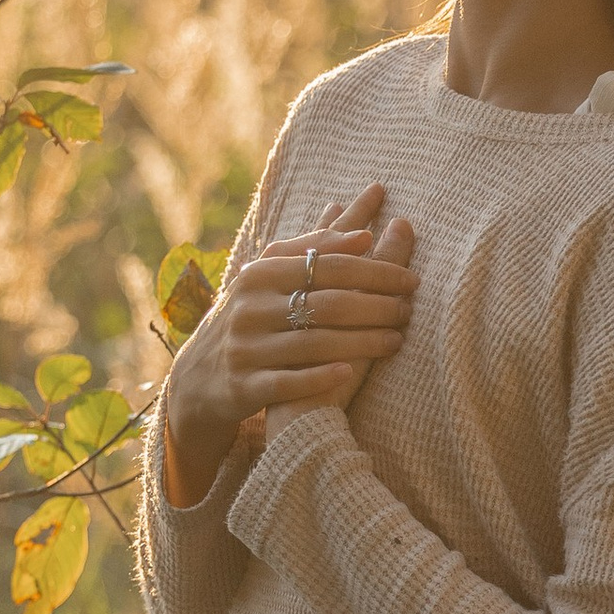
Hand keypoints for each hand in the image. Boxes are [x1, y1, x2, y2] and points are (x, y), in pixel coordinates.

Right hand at [160, 182, 415, 507]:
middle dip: (375, 305)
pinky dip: (319, 376)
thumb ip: (317, 252)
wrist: (202, 376)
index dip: (373, 270)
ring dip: (362, 341)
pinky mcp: (244, 386)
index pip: (328, 265)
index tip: (411, 277)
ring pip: (313, 342)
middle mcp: (250, 306)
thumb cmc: (254, 317)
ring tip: (398, 340)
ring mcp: (245, 347)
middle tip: (409, 308)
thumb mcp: (274, 278)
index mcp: (261, 273)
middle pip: (326, 302)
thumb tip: (366, 227)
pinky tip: (350, 373)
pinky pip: (286, 381)